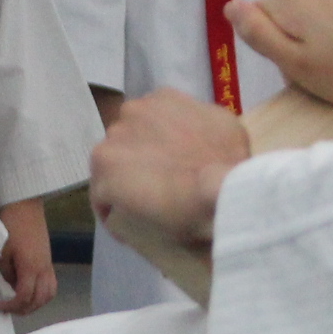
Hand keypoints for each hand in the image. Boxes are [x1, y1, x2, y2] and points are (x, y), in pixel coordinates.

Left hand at [0, 198, 58, 315]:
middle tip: (9, 309)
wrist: (23, 205)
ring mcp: (48, 264)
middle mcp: (43, 269)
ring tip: (21, 303)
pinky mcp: (49, 259)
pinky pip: (51, 283)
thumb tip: (12, 284)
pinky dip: (42, 293)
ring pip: (49, 293)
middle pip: (40, 299)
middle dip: (25, 309)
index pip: (24, 297)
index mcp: (30, 267)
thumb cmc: (8, 226)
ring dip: (36, 303)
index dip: (12, 306)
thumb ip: (6, 272)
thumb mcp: (1, 251)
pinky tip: (30, 291)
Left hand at [89, 91, 247, 258]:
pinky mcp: (104, 176)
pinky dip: (114, 216)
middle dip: (137, 165)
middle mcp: (132, 113)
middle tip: (158, 191)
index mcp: (160, 100)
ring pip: (110, 171)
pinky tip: (130, 233)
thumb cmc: (228, 163)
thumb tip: (195, 136)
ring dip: (123, 189)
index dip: (154, 149)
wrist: (220, 192)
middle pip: (126, 144)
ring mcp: (114, 143)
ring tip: (143, 214)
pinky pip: (103, 201)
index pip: (145, 124)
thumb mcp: (225, 127)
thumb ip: (200, 123)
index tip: (168, 168)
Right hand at [228, 0, 332, 105]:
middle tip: (313, 64)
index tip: (294, 61)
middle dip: (286, 40)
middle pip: (272, 14)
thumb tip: (229, 7)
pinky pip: (310, 9)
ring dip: (302, 36)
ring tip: (328, 55)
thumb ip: (258, 33)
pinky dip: (318, 28)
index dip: (269, 45)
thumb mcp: (294, 62)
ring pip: (291, 14)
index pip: (253, 21)